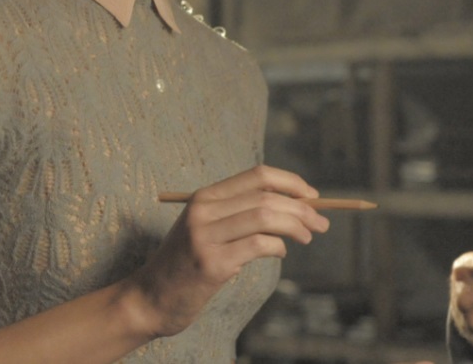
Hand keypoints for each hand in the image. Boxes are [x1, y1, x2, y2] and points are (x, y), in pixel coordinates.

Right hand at [127, 165, 328, 339]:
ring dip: (296, 226)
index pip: (257, 175)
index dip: (291, 182)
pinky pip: (258, 245)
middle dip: (302, 208)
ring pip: (265, 216)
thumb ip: (238, 214)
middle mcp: (203, 210)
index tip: (312, 195)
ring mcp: (205, 236)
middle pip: (265, 196)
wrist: (150, 297)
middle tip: (322, 223)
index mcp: (204, 196)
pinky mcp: (211, 263)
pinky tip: (280, 253)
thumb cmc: (186, 264)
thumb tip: (295, 206)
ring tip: (308, 236)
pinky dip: (278, 247)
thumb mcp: (206, 229)